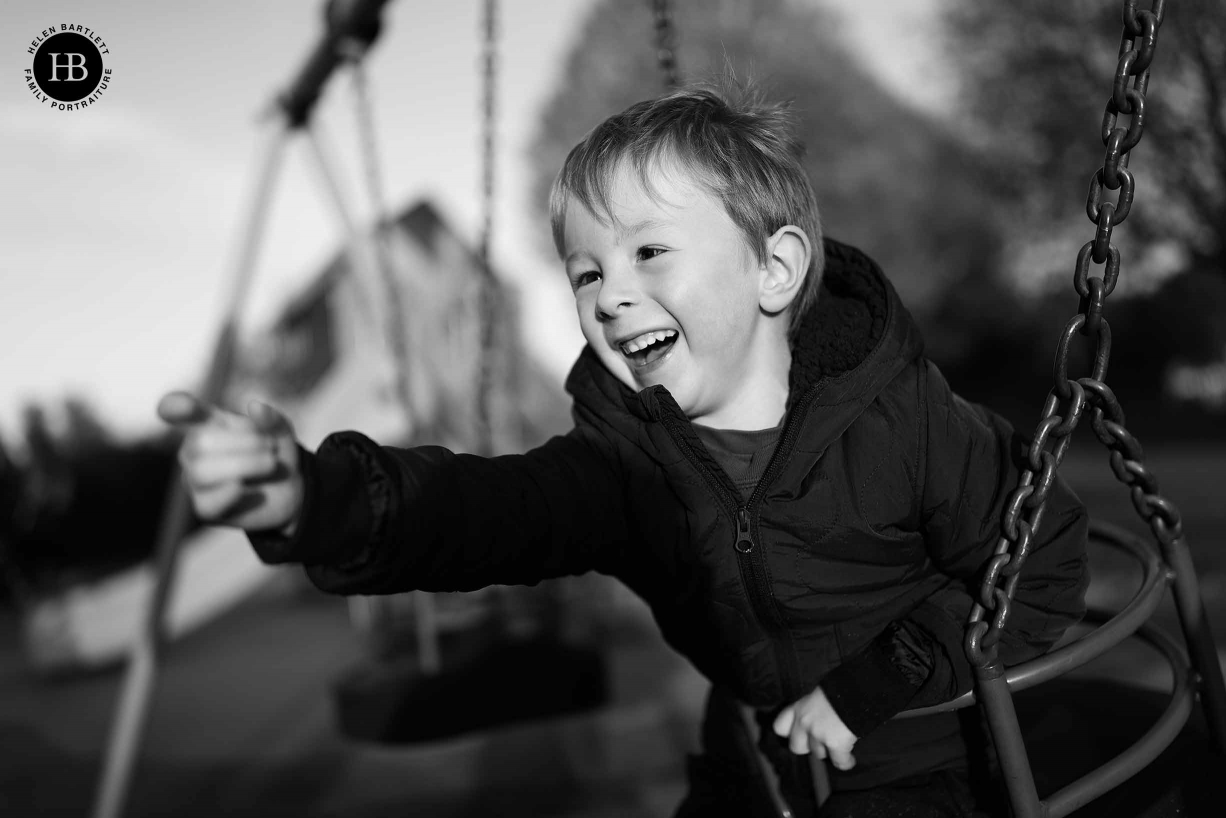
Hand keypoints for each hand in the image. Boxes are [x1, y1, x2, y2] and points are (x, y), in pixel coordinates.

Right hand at [157, 390, 303, 533]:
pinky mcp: (205, 507)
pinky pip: (207, 502)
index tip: (175, 408)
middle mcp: (193, 451)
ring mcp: (195, 480)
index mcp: (207, 424)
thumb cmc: (274, 454)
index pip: (179, 410)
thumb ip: (272, 419)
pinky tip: (244, 487)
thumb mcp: (281, 433)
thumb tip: (255, 407)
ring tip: (270, 465)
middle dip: (246, 442)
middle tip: (271, 448)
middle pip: (201, 442)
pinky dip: (229, 493)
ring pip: (202, 471)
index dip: (175, 406)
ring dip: (245, 465)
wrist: (289, 490)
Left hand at [772, 685, 857, 770]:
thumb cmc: (841, 687)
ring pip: (819, 754)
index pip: (780, 727)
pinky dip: (845, 762)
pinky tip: (850, 759)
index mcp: (800, 708)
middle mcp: (805, 722)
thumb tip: (820, 717)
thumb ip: (814, 708)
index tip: (797, 734)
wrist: (856, 689)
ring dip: (829, 751)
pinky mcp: (835, 744)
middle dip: (808, 747)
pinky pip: (839, 762)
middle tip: (820, 743)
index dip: (789, 733)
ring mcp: (819, 734)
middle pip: (797, 747)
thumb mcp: (820, 694)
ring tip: (838, 747)